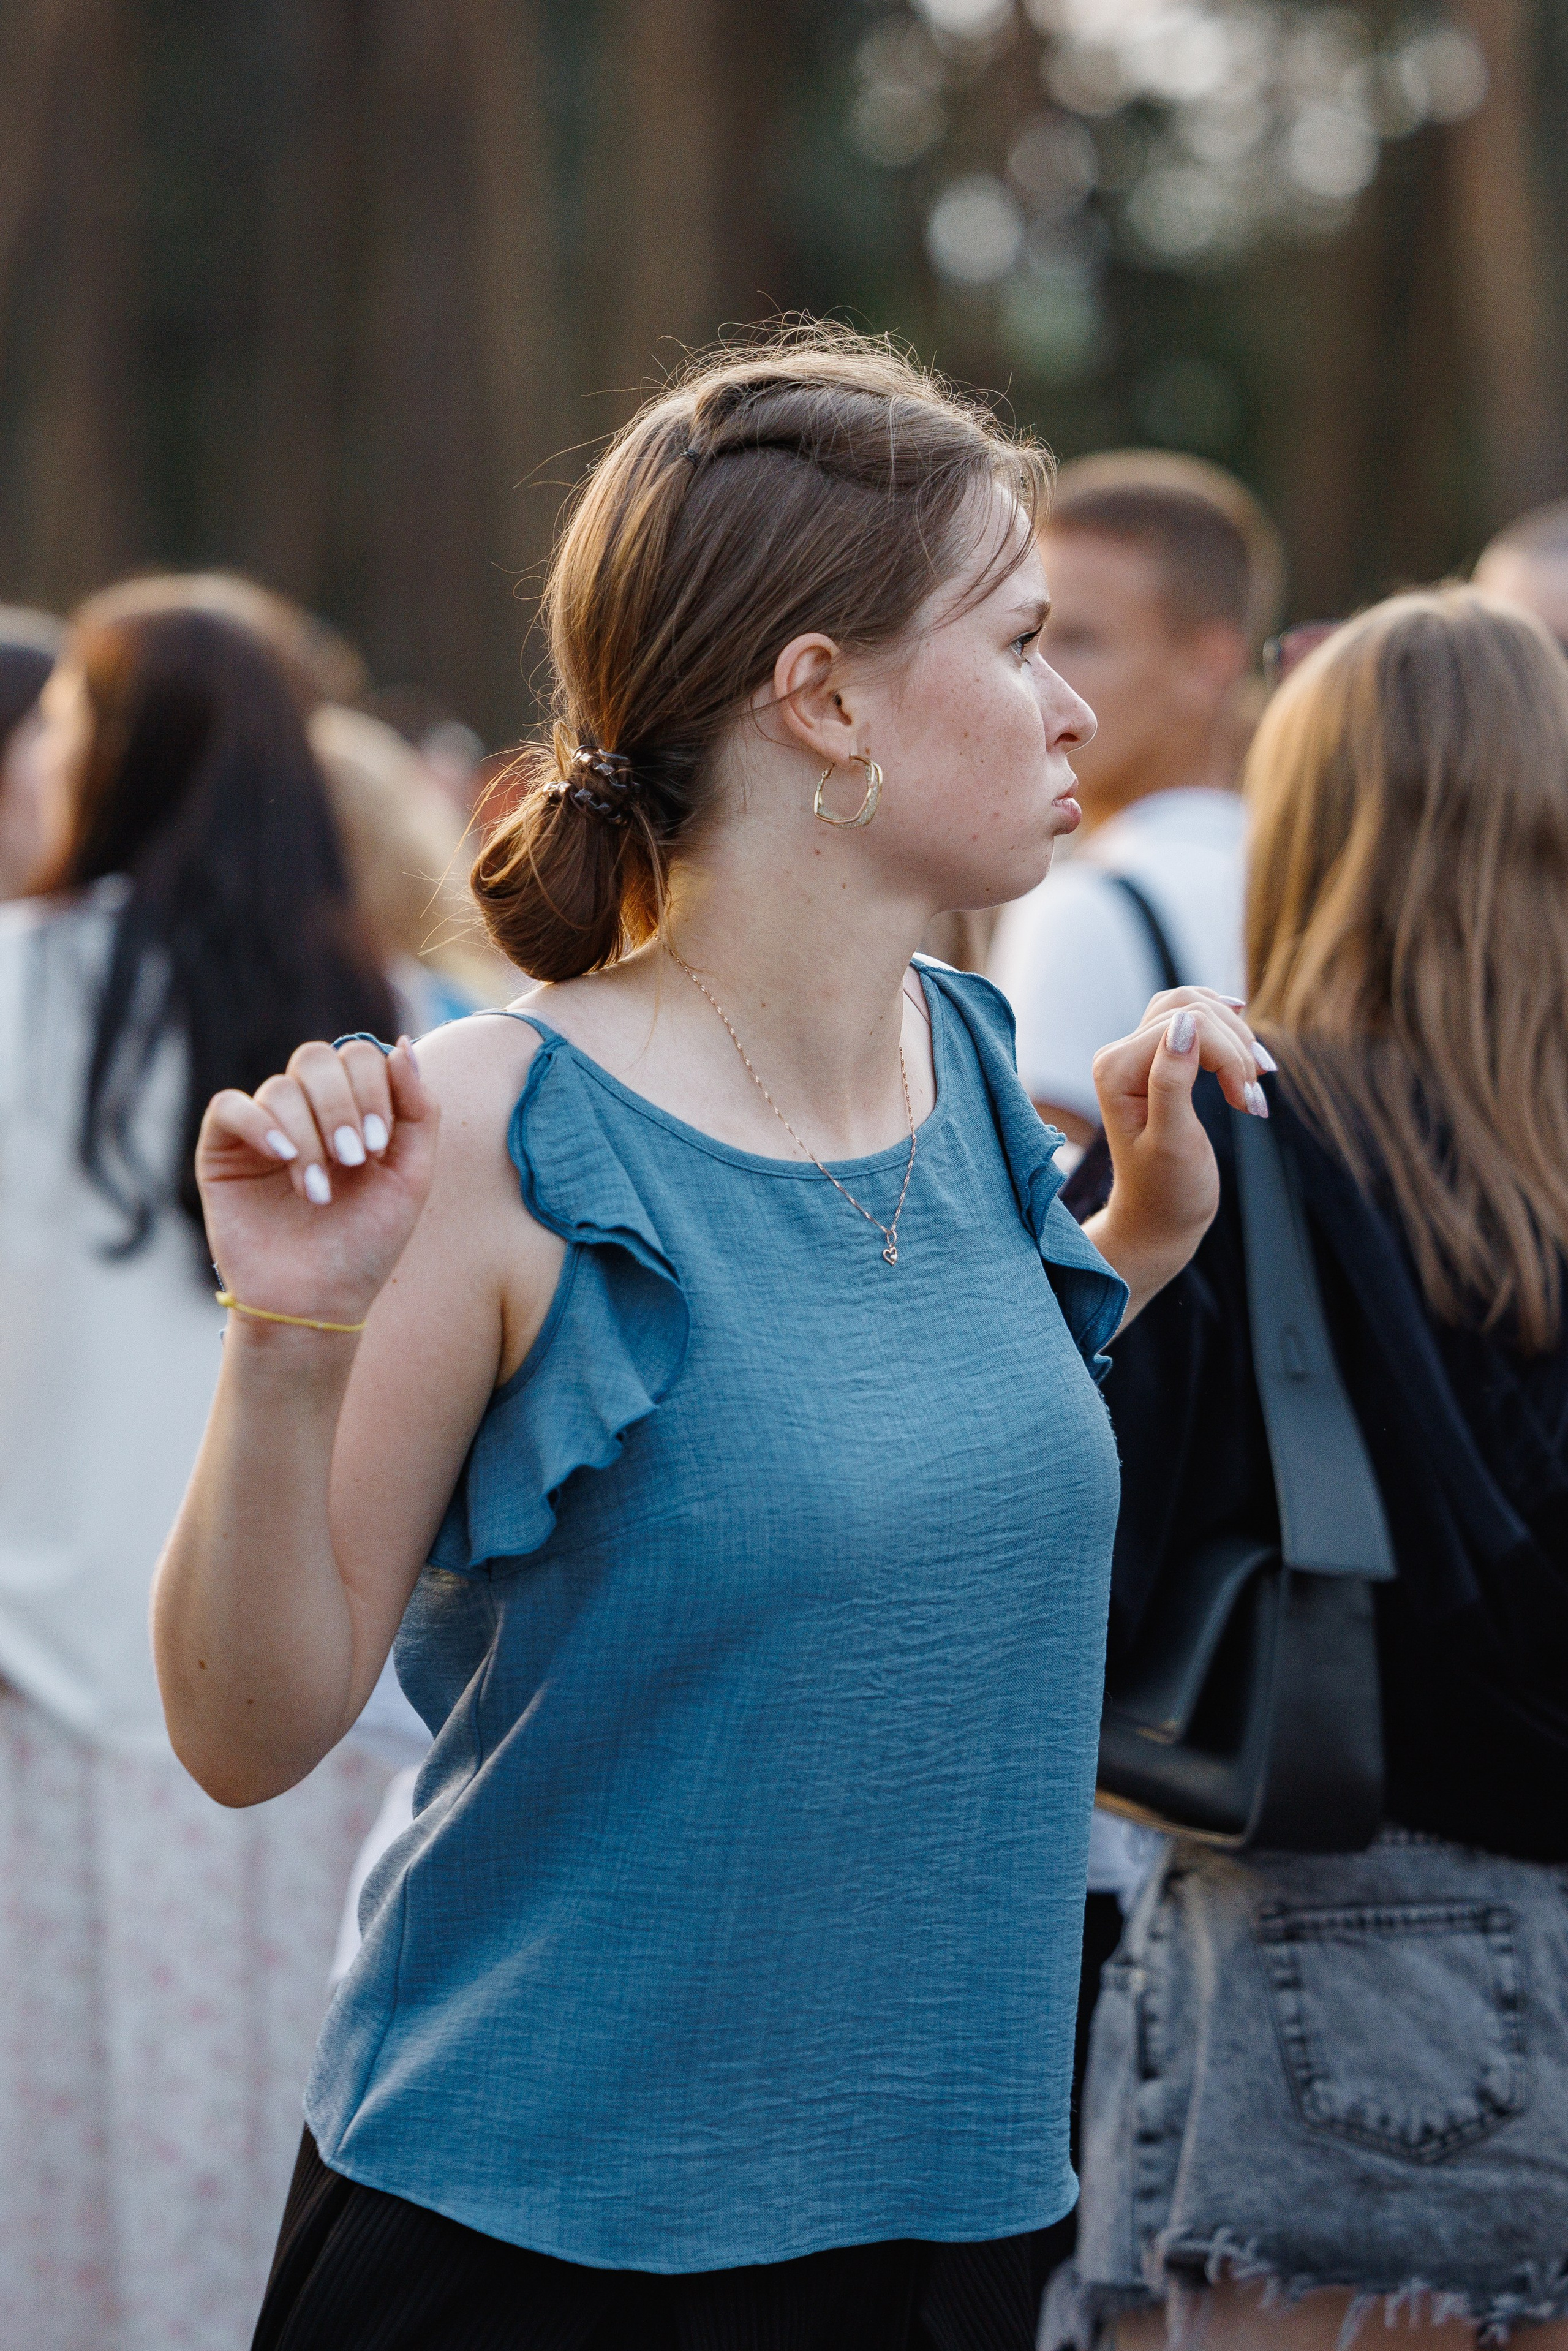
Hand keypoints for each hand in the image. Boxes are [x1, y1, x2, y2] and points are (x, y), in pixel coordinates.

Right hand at [196, 1037, 438, 1333]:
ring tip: (319, 1190)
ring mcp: (264, 1129)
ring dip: (308, 1135)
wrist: (316, 1303)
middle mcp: (307, 1112)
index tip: (380, 1147)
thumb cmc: (365, 1245)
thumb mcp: (410, 1176)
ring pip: (281, 1087)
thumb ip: (418, 1110)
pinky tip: (282, 1155)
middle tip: (353, 1158)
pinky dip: (259, 1123)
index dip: (373, 1088)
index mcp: (353, 1110)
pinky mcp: (223, 1151)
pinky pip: (230, 1106)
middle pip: (317, 1059)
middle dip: (341, 1104)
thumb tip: (401, 1045)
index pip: (359, 1057)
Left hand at [1085, 987, 1269, 1322]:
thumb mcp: (1173, 1141)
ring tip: (1253, 1083)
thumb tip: (1185, 1024)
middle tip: (1253, 1096)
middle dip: (1235, 1048)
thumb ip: (1172, 1081)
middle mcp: (1119, 1054)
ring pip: (1195, 1007)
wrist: (1159, 1220)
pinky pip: (1194, 1020)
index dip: (1229, 1056)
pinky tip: (1244, 1048)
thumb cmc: (1167, 1191)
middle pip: (1193, 1009)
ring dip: (1236, 1039)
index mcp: (1115, 1069)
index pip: (1188, 1025)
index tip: (1249, 1101)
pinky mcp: (1157, 1060)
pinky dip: (1226, 1033)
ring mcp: (1137, 1055)